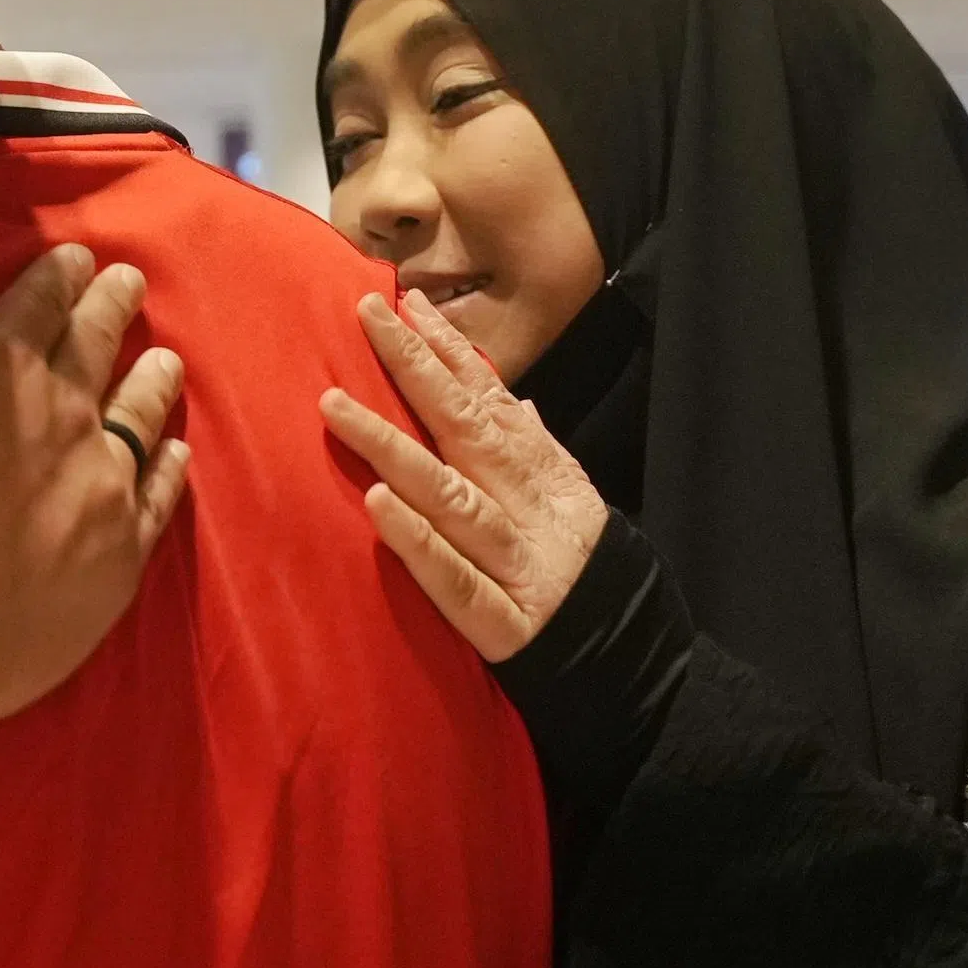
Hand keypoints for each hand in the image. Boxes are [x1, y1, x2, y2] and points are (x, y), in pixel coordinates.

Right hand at [0, 246, 186, 744]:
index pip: (37, 302)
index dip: (56, 275)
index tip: (76, 257)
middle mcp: (63, 412)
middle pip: (95, 345)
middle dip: (111, 306)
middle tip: (131, 281)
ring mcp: (99, 484)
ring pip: (138, 415)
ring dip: (152, 381)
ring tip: (168, 359)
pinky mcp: (116, 556)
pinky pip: (156, 499)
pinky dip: (169, 470)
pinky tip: (175, 453)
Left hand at [322, 289, 608, 664]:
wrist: (632, 664)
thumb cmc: (584, 574)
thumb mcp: (570, 503)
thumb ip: (536, 450)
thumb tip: (512, 400)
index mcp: (542, 477)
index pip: (489, 402)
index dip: (449, 351)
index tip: (406, 303)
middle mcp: (527, 507)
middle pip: (465, 428)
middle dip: (416, 367)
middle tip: (366, 314)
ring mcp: (515, 562)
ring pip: (450, 495)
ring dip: (393, 448)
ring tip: (335, 407)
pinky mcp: (504, 622)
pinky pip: (454, 580)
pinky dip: (418, 544)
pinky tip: (378, 506)